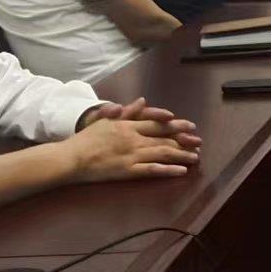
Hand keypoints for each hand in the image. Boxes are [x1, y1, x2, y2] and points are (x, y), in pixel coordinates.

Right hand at [63, 117, 201, 182]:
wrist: (71, 157)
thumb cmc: (86, 139)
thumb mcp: (106, 119)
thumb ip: (126, 111)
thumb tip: (143, 100)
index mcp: (129, 125)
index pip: (158, 124)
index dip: (176, 126)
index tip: (191, 126)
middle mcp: (134, 138)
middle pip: (164, 139)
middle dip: (184, 141)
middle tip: (199, 143)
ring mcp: (131, 155)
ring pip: (162, 153)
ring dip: (181, 155)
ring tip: (195, 157)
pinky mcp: (127, 171)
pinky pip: (152, 170)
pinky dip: (168, 170)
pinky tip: (181, 171)